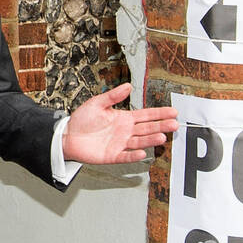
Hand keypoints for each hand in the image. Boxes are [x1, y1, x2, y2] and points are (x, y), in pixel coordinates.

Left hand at [62, 82, 177, 164]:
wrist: (68, 136)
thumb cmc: (82, 120)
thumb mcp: (98, 103)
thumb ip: (113, 96)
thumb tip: (128, 86)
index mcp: (124, 118)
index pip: (146, 115)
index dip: (159, 114)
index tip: (173, 112)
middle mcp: (125, 132)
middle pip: (147, 128)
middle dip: (161, 126)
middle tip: (174, 125)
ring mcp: (120, 144)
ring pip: (139, 141)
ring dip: (150, 140)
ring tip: (162, 137)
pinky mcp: (112, 155)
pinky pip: (125, 156)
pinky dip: (133, 155)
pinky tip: (142, 153)